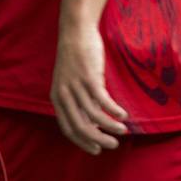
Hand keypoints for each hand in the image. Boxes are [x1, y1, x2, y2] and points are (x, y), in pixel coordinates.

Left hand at [50, 21, 127, 154]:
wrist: (75, 31)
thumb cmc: (75, 59)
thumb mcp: (70, 83)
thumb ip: (78, 102)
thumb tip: (92, 126)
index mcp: (56, 97)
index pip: (67, 128)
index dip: (82, 142)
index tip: (96, 150)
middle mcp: (64, 94)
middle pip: (81, 127)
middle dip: (99, 141)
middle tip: (113, 145)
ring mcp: (76, 85)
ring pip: (94, 117)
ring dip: (111, 127)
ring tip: (123, 130)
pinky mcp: (89, 77)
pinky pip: (103, 101)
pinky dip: (114, 112)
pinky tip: (123, 114)